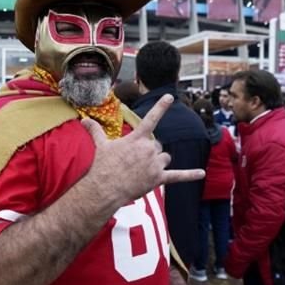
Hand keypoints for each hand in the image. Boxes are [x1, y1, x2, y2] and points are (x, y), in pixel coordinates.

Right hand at [81, 94, 204, 207]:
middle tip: (134, 162)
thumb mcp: (100, 145)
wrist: (105, 188)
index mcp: (137, 139)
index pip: (151, 118)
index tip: (170, 96)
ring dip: (158, 162)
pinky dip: (191, 174)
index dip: (161, 107)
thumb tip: (83, 120)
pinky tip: (201, 173)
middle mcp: (148, 149)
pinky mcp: (158, 178)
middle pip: (157, 146)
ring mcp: (155, 164)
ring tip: (142, 171)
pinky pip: (178, 175)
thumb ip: (95, 130)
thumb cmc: (102, 166)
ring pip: (165, 158)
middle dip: (149, 152)